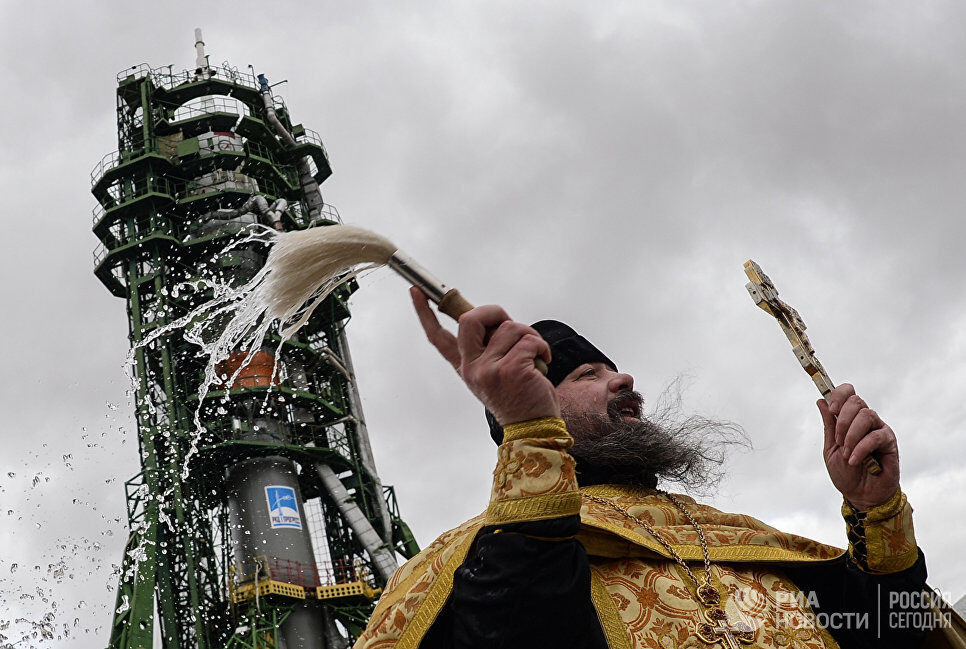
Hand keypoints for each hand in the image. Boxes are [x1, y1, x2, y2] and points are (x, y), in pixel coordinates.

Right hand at [410, 287, 557, 424]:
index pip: (438, 337)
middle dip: (493, 311)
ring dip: (529, 335)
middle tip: (508, 322)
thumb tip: (496, 320)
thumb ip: (488, 347)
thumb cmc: (519, 396)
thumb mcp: (493, 373)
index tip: (416, 291)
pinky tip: (542, 362)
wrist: (533, 427)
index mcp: (465, 367)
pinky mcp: (511, 369)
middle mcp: (472, 368)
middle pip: (470, 319)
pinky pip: (529, 340)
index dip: (425, 312)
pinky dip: (541, 346)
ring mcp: (489, 369)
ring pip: (509, 327)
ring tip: (533, 356)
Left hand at [818, 384, 899, 510]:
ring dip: (851, 435)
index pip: (849, 393)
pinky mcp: (890, 443)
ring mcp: (879, 430)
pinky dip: (861, 448)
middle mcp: (866, 420)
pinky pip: (876, 436)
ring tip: (846, 453)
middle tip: (838, 441)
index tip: (831, 409)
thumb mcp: (830, 448)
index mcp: (850, 419)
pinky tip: (854, 460)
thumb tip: (821, 401)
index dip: (839, 395)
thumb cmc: (846, 473)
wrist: (860, 495)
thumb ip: (829, 425)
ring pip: (867, 415)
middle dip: (842, 421)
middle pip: (857, 401)